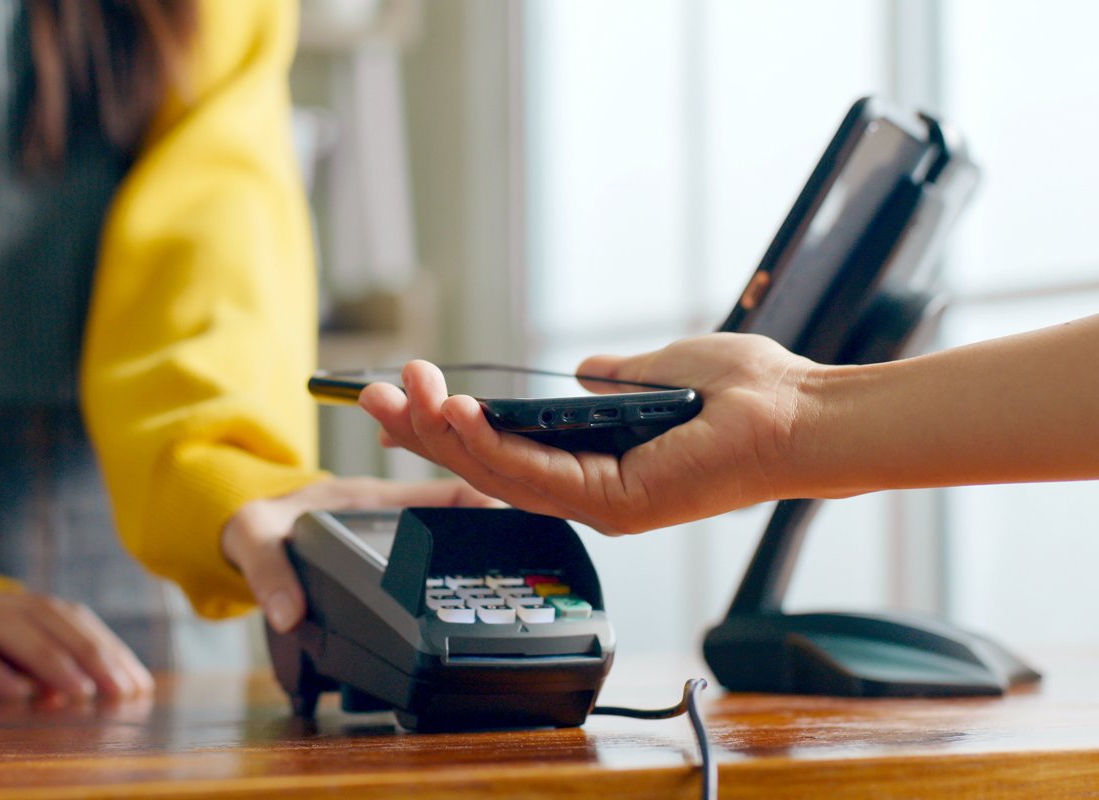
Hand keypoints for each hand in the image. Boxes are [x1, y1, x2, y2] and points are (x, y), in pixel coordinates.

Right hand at [0, 591, 154, 700]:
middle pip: (54, 621)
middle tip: (119, 691)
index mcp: (39, 606)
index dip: (112, 653)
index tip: (138, 686)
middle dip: (92, 656)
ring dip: (49, 661)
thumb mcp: (32, 655)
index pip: (82, 623)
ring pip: (11, 630)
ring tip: (79, 692)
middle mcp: (10, 605)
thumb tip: (98, 689)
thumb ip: (63, 666)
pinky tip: (19, 694)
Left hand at [220, 476, 499, 633]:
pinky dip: (464, 563)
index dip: (481, 501)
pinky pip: (439, 550)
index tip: (514, 519)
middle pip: (461, 512)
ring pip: (456, 531)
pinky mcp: (391, 551)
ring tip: (522, 571)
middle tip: (531, 551)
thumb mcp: (255, 538)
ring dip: (486, 544)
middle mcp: (391, 510)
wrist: (244, 526)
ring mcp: (395, 530)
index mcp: (370, 497)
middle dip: (498, 525)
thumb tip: (289, 614)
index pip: (439, 491)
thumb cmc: (253, 520)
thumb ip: (269, 573)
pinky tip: (484, 587)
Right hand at [358, 334, 820, 534]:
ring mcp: (602, 503)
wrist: (800, 414)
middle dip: (425, 433)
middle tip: (372, 396)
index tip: (406, 394)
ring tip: (400, 398)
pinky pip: (537, 475)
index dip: (450, 427)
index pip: (503, 452)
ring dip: (444, 436)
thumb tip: (583, 372)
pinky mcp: (617, 503)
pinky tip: (454, 415)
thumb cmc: (745, 395)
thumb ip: (614, 378)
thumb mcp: (658, 371)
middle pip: (486, 467)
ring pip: (500, 474)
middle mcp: (592, 491)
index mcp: (596, 463)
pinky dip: (490, 447)